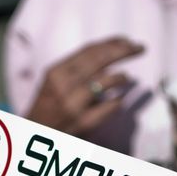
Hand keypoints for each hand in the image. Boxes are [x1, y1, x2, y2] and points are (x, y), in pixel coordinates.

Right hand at [27, 37, 143, 135]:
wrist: (36, 135)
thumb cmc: (48, 105)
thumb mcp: (55, 81)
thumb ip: (78, 67)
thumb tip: (111, 49)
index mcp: (56, 72)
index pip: (90, 50)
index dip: (112, 43)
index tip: (128, 41)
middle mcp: (64, 86)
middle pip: (101, 59)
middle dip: (125, 51)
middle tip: (140, 48)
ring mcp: (74, 105)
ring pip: (107, 81)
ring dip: (121, 76)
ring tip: (126, 77)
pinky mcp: (84, 123)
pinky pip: (111, 106)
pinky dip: (118, 100)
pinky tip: (118, 99)